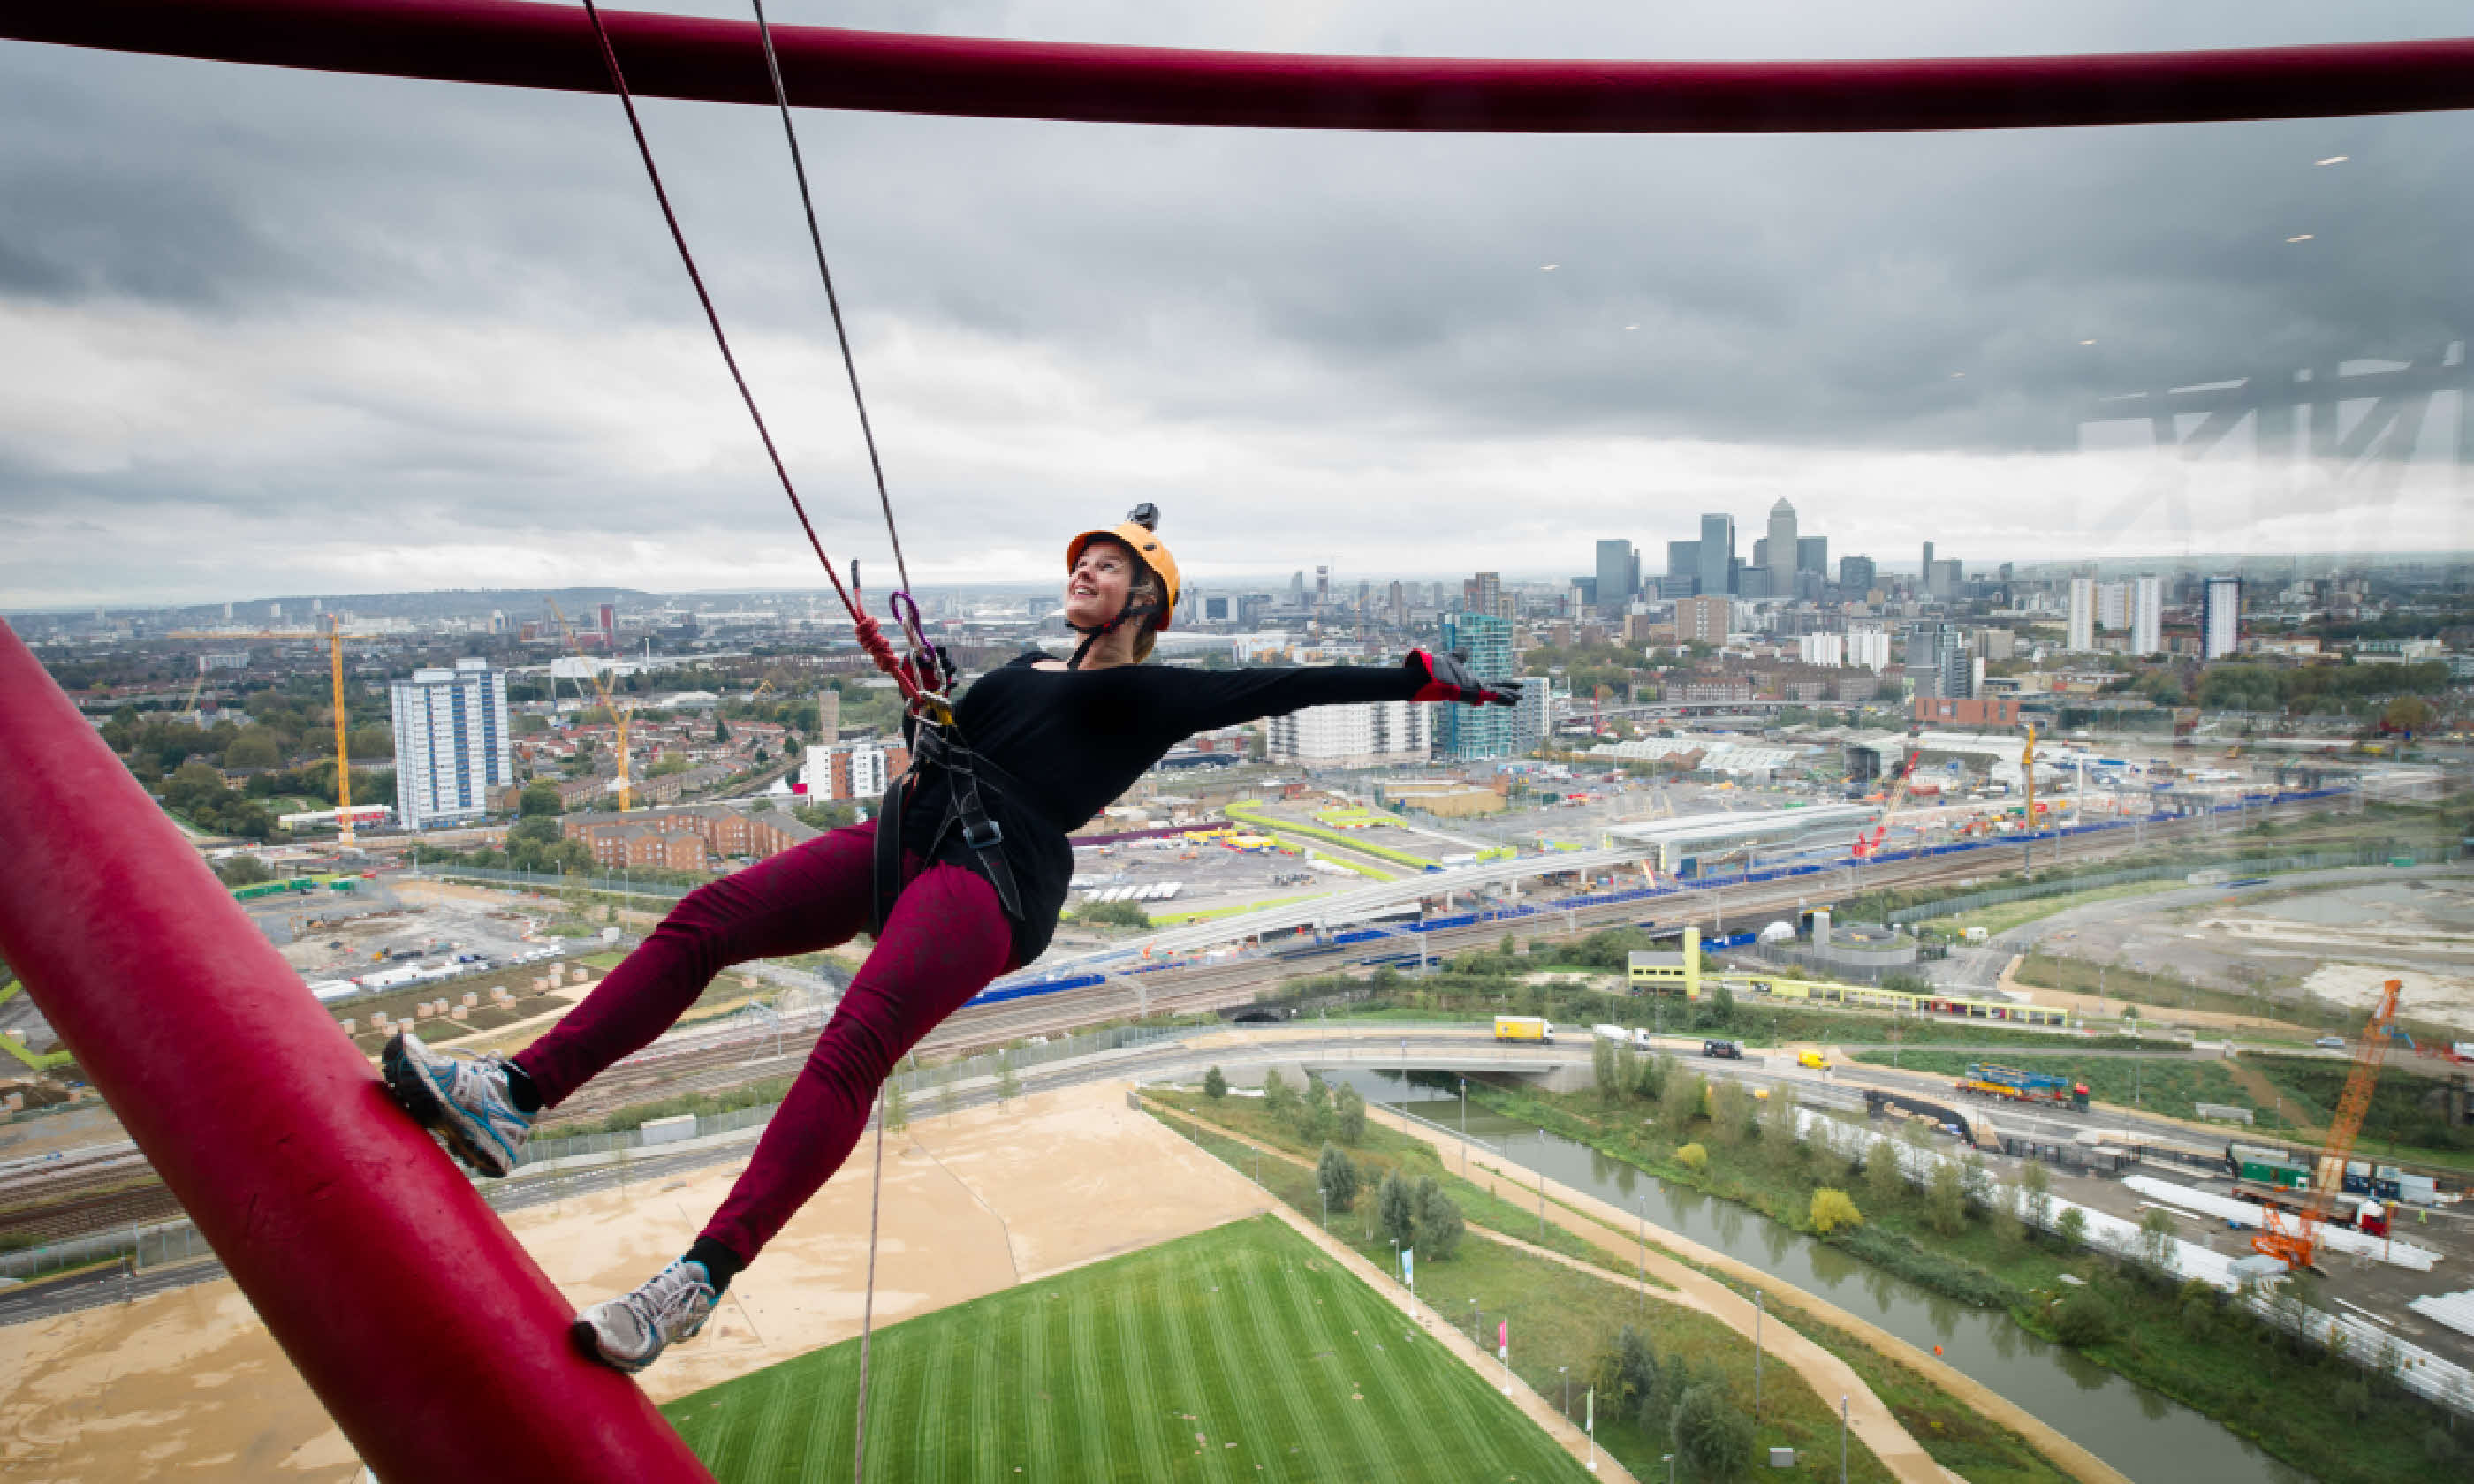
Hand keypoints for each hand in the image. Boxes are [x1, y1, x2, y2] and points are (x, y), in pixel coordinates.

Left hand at [1405, 649, 1522, 706]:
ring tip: (1518, 700)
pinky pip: (1485, 695)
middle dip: (1508, 694)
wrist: (1427, 675)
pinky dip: (1497, 697)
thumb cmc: (1436, 669)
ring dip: (1506, 697)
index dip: (1503, 685)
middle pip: (1495, 691)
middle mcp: (1473, 688)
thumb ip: (1460, 656)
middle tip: (1521, 697)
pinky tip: (1508, 698)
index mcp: (1471, 682)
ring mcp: (1472, 691)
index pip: (1491, 684)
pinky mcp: (1469, 692)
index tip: (1514, 687)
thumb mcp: (1452, 659)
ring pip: (1493, 695)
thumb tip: (1465, 651)